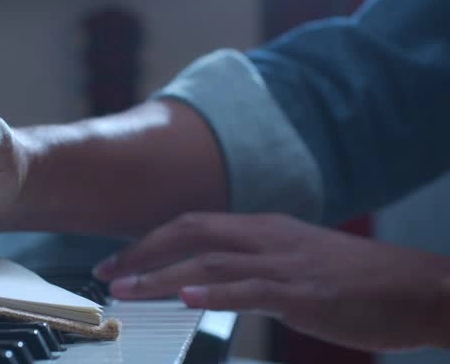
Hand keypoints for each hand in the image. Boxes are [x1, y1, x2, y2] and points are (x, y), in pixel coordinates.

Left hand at [92, 212, 449, 350]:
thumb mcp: (296, 258)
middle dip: (142, 252)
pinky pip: (250, 290)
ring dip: (161, 276)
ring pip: (209, 261)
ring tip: (127, 291)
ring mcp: (283, 263)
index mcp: (262, 228)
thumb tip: (211, 276)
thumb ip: (253, 262)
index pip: (193, 225)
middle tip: (107, 274)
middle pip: (190, 232)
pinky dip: (214, 294)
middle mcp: (266, 237)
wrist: (418, 287)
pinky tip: (185, 299)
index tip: (119, 261)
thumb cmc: (357, 279)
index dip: (150, 241)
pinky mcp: (302, 293)